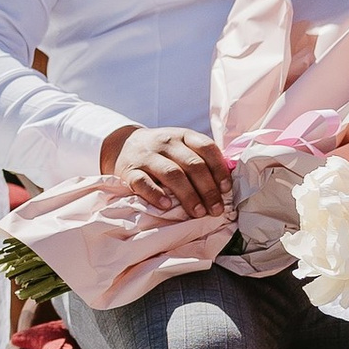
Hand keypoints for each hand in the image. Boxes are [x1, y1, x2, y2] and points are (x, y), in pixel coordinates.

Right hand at [103, 124, 232, 218]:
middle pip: (192, 164)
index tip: (226, 189)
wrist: (122, 145)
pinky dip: (156, 195)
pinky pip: (143, 182)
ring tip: (198, 212)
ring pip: (171, 174)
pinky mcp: (130, 171)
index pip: (206, 148)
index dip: (219, 169)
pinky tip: (167, 206)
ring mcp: (147, 156)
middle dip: (208, 189)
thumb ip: (200, 159)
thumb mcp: (180, 146)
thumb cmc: (161, 152)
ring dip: (188, 195)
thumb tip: (225, 186)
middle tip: (216, 210)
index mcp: (183, 136)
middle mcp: (166, 142)